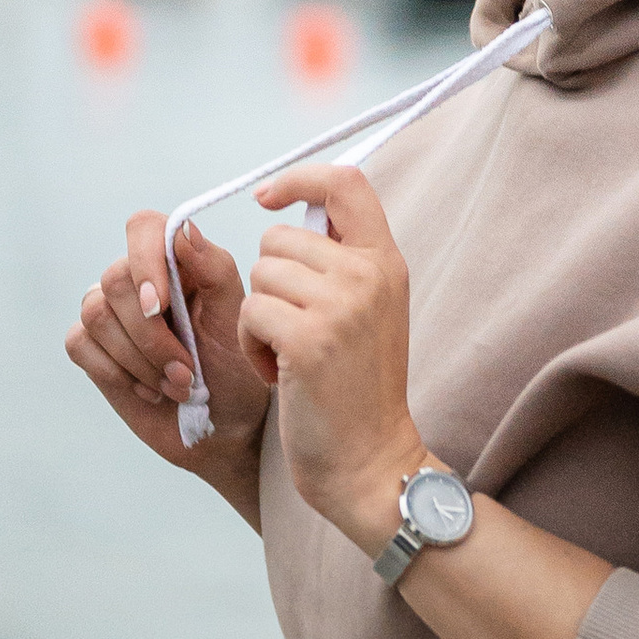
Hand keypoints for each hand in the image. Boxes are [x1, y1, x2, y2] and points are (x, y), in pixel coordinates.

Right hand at [65, 209, 270, 502]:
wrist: (225, 425)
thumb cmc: (236, 367)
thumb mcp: (237, 318)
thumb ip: (214, 267)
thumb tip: (182, 229)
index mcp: (178, 262)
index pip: (143, 228)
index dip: (145, 262)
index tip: (161, 306)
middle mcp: (139, 280)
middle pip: (116, 279)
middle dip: (152, 336)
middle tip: (188, 370)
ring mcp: (111, 313)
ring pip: (95, 313)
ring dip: (140, 359)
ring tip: (176, 383)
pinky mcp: (92, 347)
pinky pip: (80, 342)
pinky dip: (117, 372)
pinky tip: (150, 389)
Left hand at [243, 166, 419, 551]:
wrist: (369, 459)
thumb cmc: (358, 388)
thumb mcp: (369, 310)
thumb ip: (344, 260)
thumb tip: (291, 210)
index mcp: (387, 262)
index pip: (346, 183)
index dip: (300, 178)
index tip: (267, 198)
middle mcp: (369, 275)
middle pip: (279, 239)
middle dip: (270, 282)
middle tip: (294, 328)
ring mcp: (342, 306)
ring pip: (260, 276)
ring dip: (260, 316)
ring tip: (287, 353)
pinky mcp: (309, 339)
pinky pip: (251, 312)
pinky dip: (252, 346)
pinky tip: (278, 373)